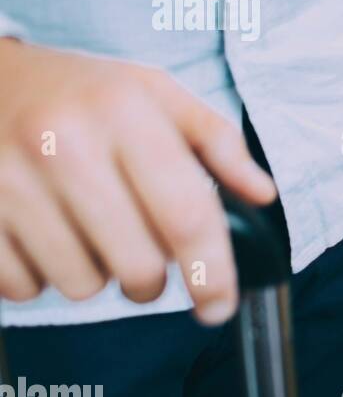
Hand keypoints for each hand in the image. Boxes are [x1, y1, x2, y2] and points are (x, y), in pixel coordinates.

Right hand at [0, 38, 277, 322]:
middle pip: (138, 265)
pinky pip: (23, 287)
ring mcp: (9, 182)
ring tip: (90, 236)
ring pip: (81, 285)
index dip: (212, 274)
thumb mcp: (155, 91)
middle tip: (145, 261)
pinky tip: (44, 238)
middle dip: (152, 281)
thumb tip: (262, 194)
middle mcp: (64, 145)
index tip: (220, 305)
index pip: (186, 215)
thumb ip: (217, 141)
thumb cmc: (82, 91)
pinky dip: (41, 278)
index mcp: (124, 113)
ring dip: (96, 276)